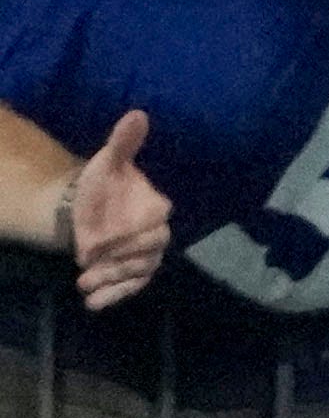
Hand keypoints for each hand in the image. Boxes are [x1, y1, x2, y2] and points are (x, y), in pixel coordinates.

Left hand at [60, 108, 170, 310]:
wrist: (83, 212)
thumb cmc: (99, 188)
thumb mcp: (107, 163)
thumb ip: (123, 143)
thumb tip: (138, 113)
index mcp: (155, 208)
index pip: (152, 222)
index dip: (127, 232)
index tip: (98, 239)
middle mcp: (157, 236)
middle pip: (145, 252)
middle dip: (116, 260)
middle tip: (86, 260)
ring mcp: (147, 258)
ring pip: (136, 272)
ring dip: (110, 280)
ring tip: (83, 283)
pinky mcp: (135, 276)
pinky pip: (130, 288)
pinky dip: (112, 297)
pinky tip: (92, 304)